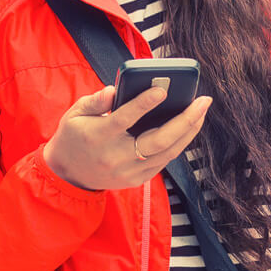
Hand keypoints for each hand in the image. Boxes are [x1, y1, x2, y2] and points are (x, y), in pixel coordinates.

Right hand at [42, 85, 212, 190]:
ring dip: (189, 131)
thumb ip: (96, 100)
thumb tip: (114, 90)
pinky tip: (188, 127)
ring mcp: (128, 171)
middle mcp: (116, 157)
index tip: (161, 90)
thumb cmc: (73, 136)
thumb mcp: (75, 113)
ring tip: (201, 111)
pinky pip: (164, 160)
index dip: (144, 104)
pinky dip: (178, 143)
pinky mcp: (136, 180)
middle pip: (158, 140)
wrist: (68, 175)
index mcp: (98, 136)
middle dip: (185, 120)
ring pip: (168, 152)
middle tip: (203, 101)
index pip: (124, 119)